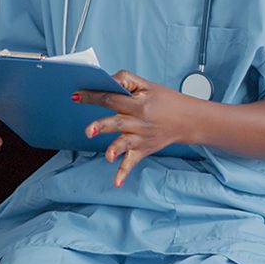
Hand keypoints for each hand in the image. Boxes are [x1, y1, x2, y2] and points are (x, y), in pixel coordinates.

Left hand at [75, 70, 203, 186]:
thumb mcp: (147, 85)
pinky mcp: (142, 150)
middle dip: (102, 126)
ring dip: (115, 150)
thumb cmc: (165, 101)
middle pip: (117, 123)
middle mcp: (139, 122)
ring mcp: (140, 138)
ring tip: (109, 155)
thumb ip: (125, 80)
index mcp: (138, 104)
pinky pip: (132, 162)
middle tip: (89, 131)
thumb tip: (105, 80)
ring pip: (124, 144)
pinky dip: (124, 173)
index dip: (93, 96)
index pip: (112, 98)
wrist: (187, 120)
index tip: (77, 96)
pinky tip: (116, 183)